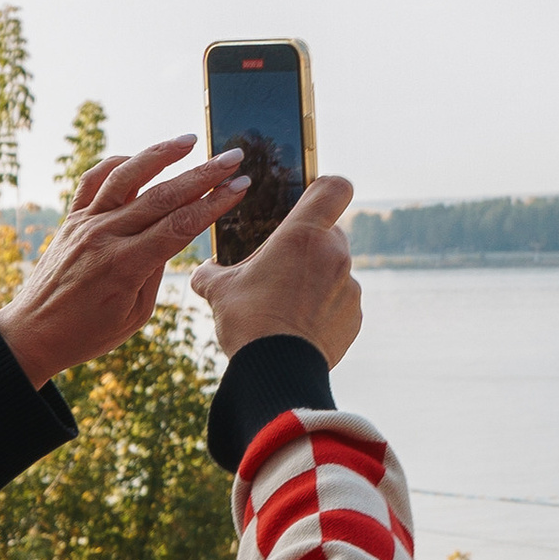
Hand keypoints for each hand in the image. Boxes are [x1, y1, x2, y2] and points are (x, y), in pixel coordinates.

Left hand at [0, 136, 249, 390]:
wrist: (31, 333)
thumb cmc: (87, 333)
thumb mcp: (135, 314)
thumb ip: (156, 270)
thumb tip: (172, 233)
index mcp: (125, 266)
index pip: (181, 224)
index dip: (215, 202)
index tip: (241, 185)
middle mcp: (104, 236)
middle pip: (163, 196)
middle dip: (203, 174)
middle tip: (233, 157)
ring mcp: (84, 223)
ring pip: (126, 176)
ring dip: (160, 154)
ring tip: (189, 140)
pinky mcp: (70, 219)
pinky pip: (93, 181)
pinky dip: (116, 164)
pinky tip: (138, 157)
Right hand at [190, 173, 360, 367]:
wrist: (276, 372)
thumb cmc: (248, 322)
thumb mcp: (219, 290)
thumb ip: (210, 272)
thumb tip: (203, 271)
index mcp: (303, 234)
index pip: (334, 187)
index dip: (324, 188)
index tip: (309, 201)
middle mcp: (335, 254)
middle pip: (330, 231)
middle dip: (308, 244)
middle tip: (281, 265)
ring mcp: (350, 286)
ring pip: (335, 268)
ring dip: (316, 278)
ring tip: (286, 303)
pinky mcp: (355, 315)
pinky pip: (341, 301)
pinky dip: (325, 308)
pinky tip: (299, 325)